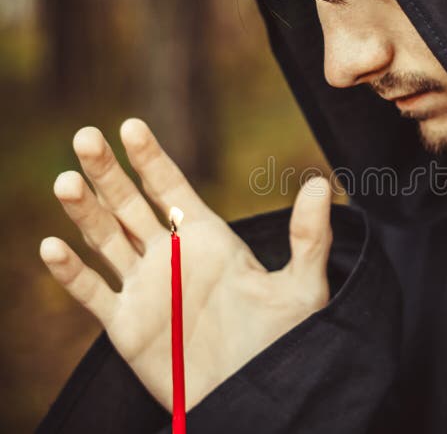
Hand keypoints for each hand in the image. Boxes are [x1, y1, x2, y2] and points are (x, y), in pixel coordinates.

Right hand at [39, 119, 332, 410]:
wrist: (255, 394)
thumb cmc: (283, 342)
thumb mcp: (302, 287)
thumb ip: (309, 237)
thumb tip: (322, 184)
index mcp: (208, 239)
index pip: (172, 189)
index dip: (150, 158)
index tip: (130, 126)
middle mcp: (172, 257)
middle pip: (130, 205)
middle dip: (108, 172)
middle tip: (86, 136)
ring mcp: (146, 289)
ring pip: (105, 240)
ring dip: (84, 212)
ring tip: (66, 180)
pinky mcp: (128, 326)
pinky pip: (92, 294)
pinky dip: (70, 273)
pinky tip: (51, 247)